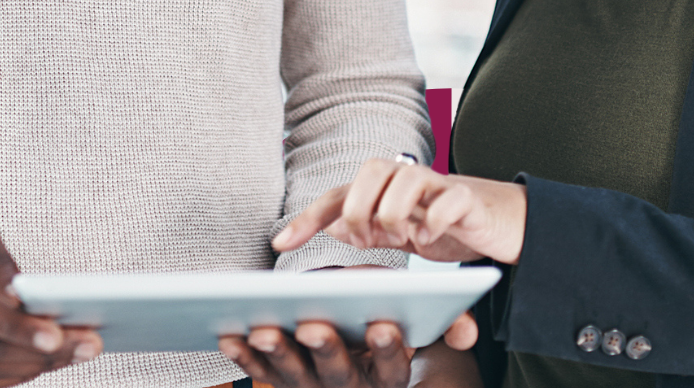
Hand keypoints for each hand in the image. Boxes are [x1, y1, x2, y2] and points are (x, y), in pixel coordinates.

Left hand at [217, 266, 476, 387]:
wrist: (355, 334)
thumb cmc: (386, 312)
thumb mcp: (419, 317)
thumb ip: (446, 323)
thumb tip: (465, 330)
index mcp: (389, 372)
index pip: (393, 367)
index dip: (389, 349)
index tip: (384, 326)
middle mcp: (353, 387)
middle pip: (340, 375)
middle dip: (325, 350)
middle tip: (312, 325)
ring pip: (296, 377)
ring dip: (277, 355)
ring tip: (263, 328)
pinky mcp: (283, 382)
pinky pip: (262, 373)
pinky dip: (244, 357)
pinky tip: (228, 334)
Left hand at [272, 159, 527, 264]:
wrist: (505, 222)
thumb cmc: (449, 225)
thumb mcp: (402, 233)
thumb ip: (370, 229)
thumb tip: (336, 227)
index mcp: (386, 189)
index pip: (339, 195)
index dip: (308, 218)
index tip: (279, 243)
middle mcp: (408, 178)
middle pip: (369, 171)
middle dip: (360, 210)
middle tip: (369, 241)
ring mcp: (439, 185)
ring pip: (404, 180)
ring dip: (394, 215)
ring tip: (404, 240)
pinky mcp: (469, 199)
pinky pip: (448, 199)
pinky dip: (434, 221)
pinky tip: (431, 238)